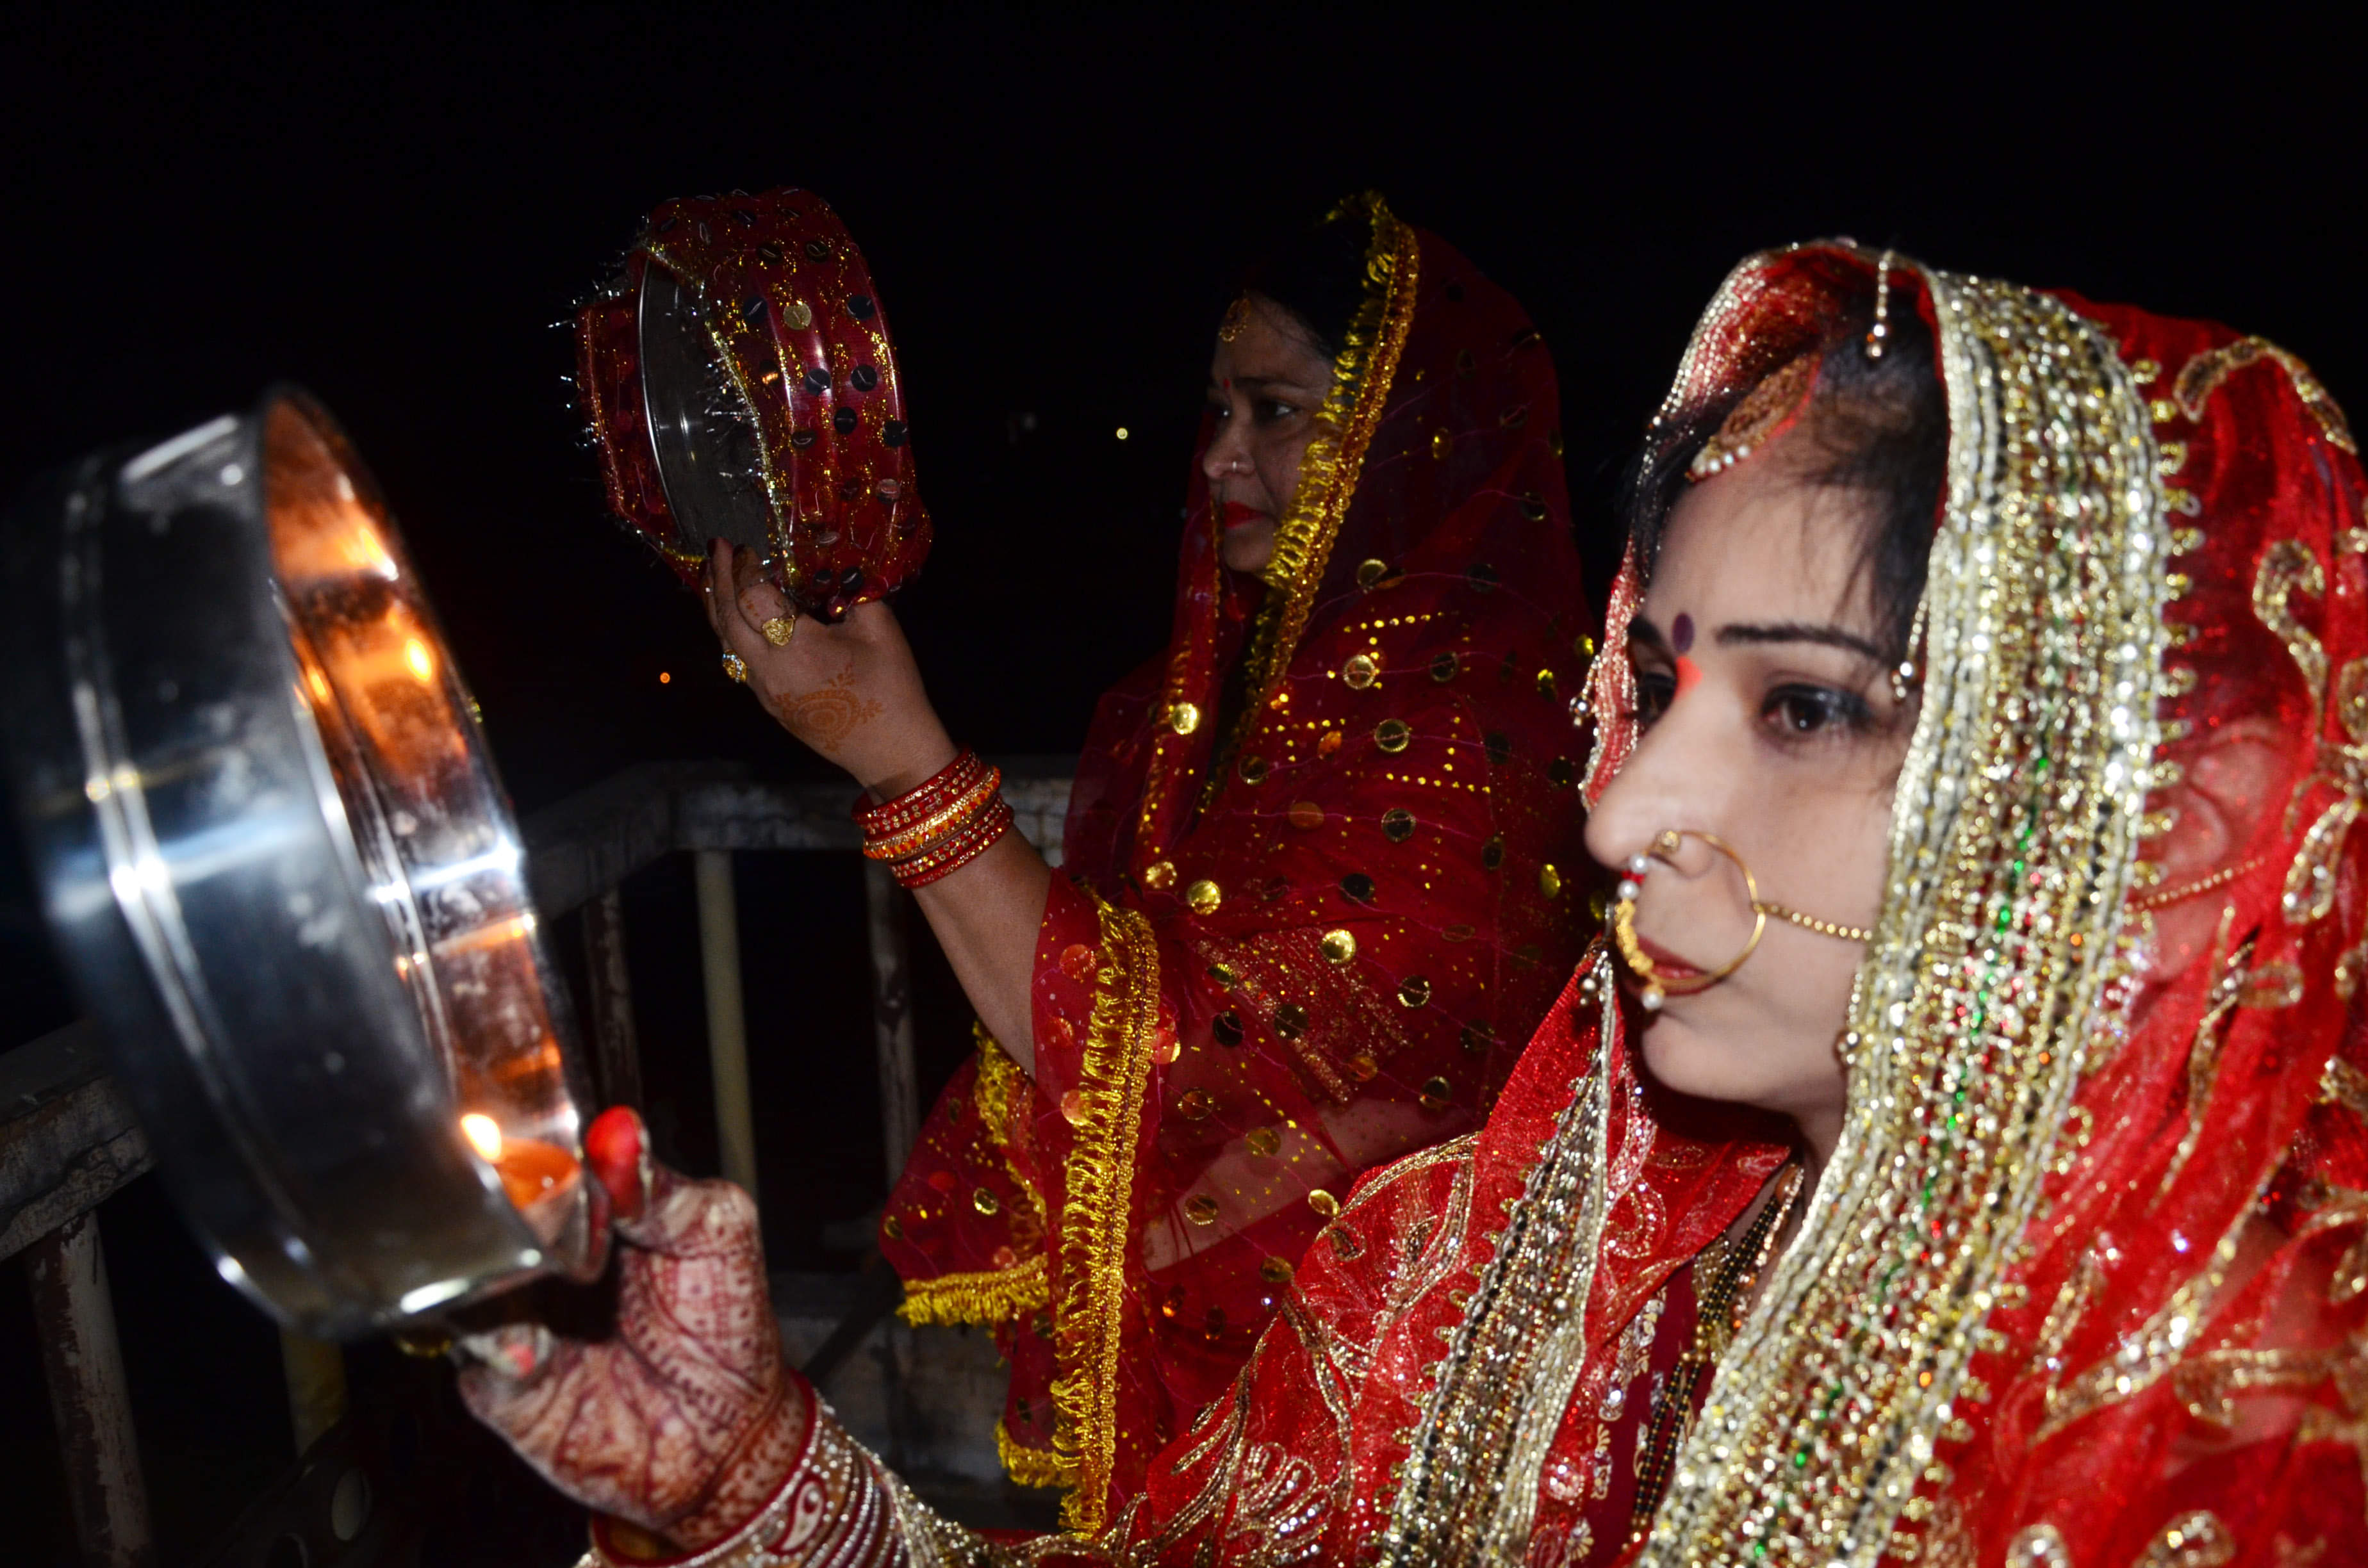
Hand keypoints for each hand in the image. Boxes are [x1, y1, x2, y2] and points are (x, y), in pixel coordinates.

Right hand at [458, 1109, 807, 1550]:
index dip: (530, 1159)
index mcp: (584, 1215)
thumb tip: (620, 1134)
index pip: (536, 1169)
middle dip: (497, 1216)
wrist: (729, 1433)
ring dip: (485, 1283)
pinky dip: (497, 1353)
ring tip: (526, 1281)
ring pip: (466, 1288)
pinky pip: (477, 1363)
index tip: (534, 1152)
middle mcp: (540, 1263)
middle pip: (486, 1224)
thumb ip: (662, 1189)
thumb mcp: (716, 1233)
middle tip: (523, 1212)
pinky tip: (528, 1351)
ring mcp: (517, 1323)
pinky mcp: (505, 1389)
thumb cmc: (725, 1324)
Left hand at [703, 540, 955, 795]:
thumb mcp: (880, 627)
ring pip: (725, 643)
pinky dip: (731, 633)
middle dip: (718, 580)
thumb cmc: (892, 688)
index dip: (746, 568)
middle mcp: (768, 670)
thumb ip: (850, 592)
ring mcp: (764, 691)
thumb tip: (830, 572)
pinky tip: (736, 618)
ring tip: (712, 577)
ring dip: (716, 608)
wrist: (892, 752)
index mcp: (796, 646)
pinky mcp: (769, 704)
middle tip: (715, 548)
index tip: (744, 546)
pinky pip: (739, 661)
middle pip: (727, 619)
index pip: (753, 596)